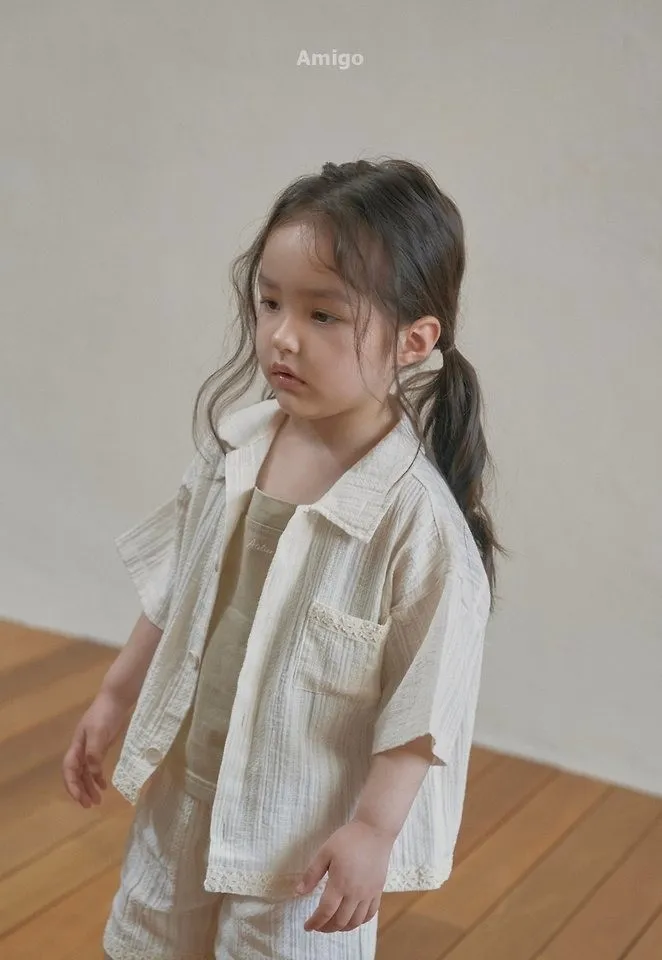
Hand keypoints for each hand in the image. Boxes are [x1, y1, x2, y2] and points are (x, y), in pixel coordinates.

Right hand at [62, 689, 127, 807]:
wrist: (116, 699)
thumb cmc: (105, 714)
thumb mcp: (99, 732)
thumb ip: (94, 752)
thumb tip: (92, 771)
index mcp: (77, 746)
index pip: (69, 769)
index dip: (72, 785)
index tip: (79, 799)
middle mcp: (81, 749)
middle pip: (76, 774)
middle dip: (80, 790)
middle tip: (89, 806)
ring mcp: (91, 748)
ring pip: (86, 772)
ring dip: (89, 787)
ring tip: (97, 801)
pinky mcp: (101, 747)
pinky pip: (95, 767)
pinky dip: (98, 777)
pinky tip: (104, 786)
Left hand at [297, 820, 393, 932]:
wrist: (375, 830)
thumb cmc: (348, 839)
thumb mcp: (325, 852)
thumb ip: (312, 873)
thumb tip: (298, 892)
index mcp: (340, 883)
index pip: (325, 912)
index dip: (315, 922)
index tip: (307, 926)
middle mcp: (355, 893)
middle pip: (340, 921)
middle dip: (326, 927)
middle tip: (318, 926)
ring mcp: (369, 893)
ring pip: (356, 921)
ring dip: (342, 928)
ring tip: (333, 924)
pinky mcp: (378, 890)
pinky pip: (370, 914)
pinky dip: (360, 921)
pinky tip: (353, 918)